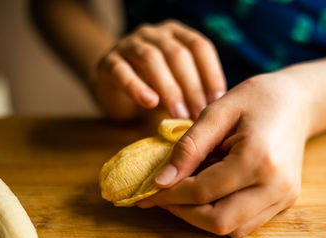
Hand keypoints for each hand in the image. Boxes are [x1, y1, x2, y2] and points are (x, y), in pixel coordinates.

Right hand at [92, 20, 225, 118]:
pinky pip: (121, 71)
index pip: (199, 46)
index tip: (218, 100)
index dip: (211, 72)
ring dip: (169, 89)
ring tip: (179, 114)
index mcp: (176, 34)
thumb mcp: (179, 84)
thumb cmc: (155, 87)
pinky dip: (136, 87)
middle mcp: (154, 34)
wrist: (115, 89)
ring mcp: (129, 44)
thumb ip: (195, 90)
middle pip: (177, 53)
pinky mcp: (108, 62)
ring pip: (151, 59)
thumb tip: (217, 108)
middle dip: (192, 86)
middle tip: (199, 113)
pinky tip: (150, 103)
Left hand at [137, 72, 311, 237]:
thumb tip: (161, 181)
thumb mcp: (217, 112)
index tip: (147, 190)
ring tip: (185, 192)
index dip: (170, 194)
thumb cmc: (256, 99)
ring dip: (201, 216)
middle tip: (163, 196)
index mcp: (258, 158)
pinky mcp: (286, 200)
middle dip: (184, 213)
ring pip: (233, 229)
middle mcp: (276, 185)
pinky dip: (221, 213)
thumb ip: (189, 147)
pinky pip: (247, 223)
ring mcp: (285, 197)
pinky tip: (210, 192)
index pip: (203, 191)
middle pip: (219, 221)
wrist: (297, 102)